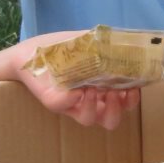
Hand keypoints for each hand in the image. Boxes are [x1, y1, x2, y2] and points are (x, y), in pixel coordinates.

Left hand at [8, 31, 140, 129]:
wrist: (29, 52)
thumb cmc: (59, 49)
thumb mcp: (86, 43)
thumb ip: (105, 44)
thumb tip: (126, 40)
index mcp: (101, 91)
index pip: (124, 106)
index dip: (132, 101)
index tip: (134, 87)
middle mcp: (87, 102)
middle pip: (110, 121)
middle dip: (118, 109)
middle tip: (117, 92)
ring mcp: (69, 105)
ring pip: (88, 120)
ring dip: (95, 106)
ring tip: (94, 89)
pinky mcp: (52, 102)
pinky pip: (64, 106)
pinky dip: (72, 98)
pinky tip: (76, 86)